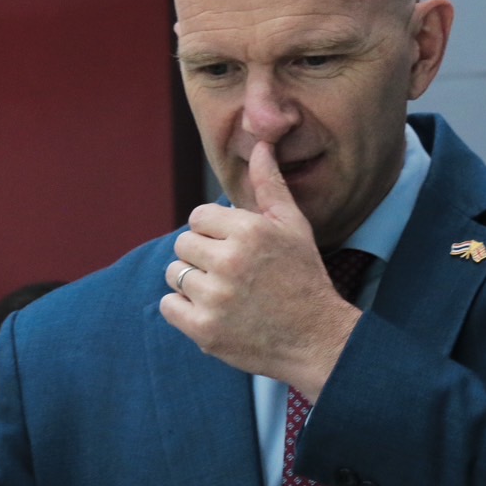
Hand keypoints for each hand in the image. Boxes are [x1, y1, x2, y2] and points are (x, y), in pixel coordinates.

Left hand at [158, 142, 360, 399]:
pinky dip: (183, 310)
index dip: (213, 233)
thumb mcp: (293, 226)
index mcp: (248, 230)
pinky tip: (213, 312)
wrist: (317, 339)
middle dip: (202, 257)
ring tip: (226, 294)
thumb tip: (260, 145)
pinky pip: (168, 306)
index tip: (234, 248)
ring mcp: (214, 297)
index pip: (197, 218)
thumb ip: (270, 185)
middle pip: (182, 245)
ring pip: (174, 275)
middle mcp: (229, 261)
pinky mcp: (203, 329)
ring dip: (193, 284)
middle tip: (232, 274)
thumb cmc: (304, 278)